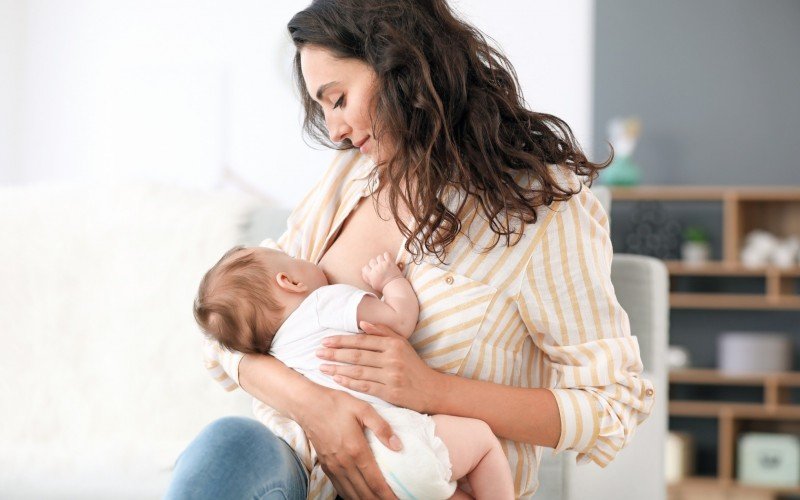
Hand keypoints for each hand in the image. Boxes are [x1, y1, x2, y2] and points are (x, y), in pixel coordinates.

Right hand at [298, 388, 399, 499]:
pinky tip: (359, 496)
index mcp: (357, 450)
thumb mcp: (363, 408)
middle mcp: (344, 463)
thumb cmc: (337, 404)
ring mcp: (333, 467)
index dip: (388, 495)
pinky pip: (339, 488)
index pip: (376, 482)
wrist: (308, 405)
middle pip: (364, 493)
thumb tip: (398, 446)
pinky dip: (351, 496)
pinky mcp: (326, 466)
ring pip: (351, 494)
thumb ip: (382, 427)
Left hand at [317, 321, 442, 412]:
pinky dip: (349, 382)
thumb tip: (362, 322)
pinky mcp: (390, 393)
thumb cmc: (413, 365)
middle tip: (317, 352)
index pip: (362, 340)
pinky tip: (337, 379)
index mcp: (394, 344)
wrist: (432, 389)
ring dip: (337, 368)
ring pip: (358, 371)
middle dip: (334, 353)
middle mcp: (392, 359)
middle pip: (357, 355)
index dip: (341, 340)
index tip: (325, 341)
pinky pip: (365, 386)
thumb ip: (383, 331)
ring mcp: (391, 376)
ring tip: (322, 367)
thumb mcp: (402, 344)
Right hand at [361, 252, 403, 291]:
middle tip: (379, 267)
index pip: (365, 268)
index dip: (368, 268)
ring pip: (379, 257)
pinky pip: (386, 254)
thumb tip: (364, 273)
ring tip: (384, 263)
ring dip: (381, 259)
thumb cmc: (384, 287)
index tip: (372, 270)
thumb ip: (367, 278)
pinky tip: (388, 259)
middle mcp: (376, 269)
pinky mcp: (389, 262)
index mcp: (371, 275)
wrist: (394, 286)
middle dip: (375, 264)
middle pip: (372, 261)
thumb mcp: (373, 285)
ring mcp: (383, 265)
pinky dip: (387, 255)